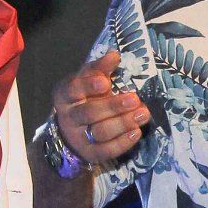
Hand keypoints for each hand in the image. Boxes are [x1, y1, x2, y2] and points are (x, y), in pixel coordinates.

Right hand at [50, 51, 149, 167]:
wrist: (73, 130)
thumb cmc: (84, 98)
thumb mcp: (87, 80)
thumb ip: (100, 68)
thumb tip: (115, 55)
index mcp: (65, 95)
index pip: (74, 89)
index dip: (88, 86)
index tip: (105, 82)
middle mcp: (69, 117)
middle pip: (89, 113)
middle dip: (113, 106)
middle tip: (135, 99)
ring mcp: (78, 137)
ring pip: (99, 132)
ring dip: (123, 124)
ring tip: (143, 114)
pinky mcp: (90, 153)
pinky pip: (106, 151)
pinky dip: (122, 143)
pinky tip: (136, 132)